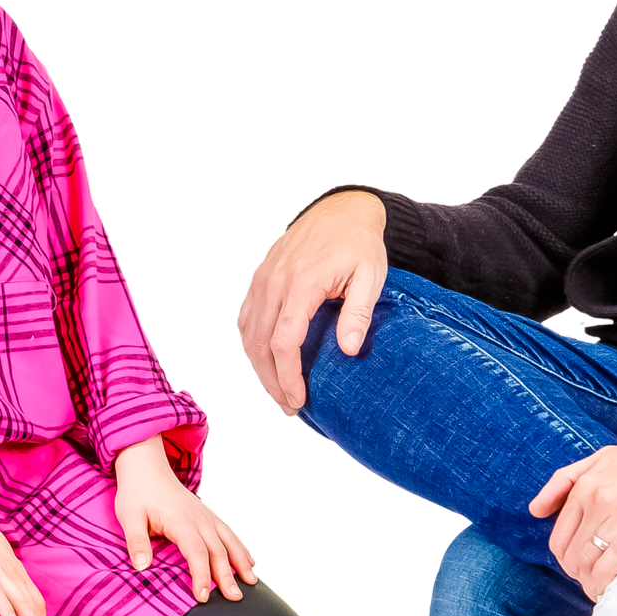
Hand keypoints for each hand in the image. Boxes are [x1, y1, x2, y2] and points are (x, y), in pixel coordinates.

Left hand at [114, 435, 257, 601]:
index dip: (202, 575)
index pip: (196, 552)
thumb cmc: (137, 494)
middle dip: (228, 575)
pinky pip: (229, 533)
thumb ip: (137, 541)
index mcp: (181, 521)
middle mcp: (199, 519)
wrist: (147, 468)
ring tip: (251, 582)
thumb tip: (142, 567)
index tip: (203, 597)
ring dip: (241, 562)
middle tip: (235, 598)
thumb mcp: (130, 517)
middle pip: (218, 550)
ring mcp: (207, 516)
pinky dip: (241, 549)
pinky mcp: (209, 516)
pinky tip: (250, 562)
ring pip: (230, 541)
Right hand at [236, 191, 387, 414]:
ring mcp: (262, 280)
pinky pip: (246, 318)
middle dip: (271, 381)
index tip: (299, 400)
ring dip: (259, 367)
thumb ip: (358, 314)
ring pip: (248, 334)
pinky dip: (252, 344)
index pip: (284, 342)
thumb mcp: (371, 276)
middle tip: (289, 406)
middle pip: (260, 344)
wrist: (340, 209)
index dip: (288, 377)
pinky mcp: (259, 279)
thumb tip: (347, 350)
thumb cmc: (358, 244)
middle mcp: (274, 283)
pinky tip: (265, 362)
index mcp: (302, 284)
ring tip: (278, 390)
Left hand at [530, 422, 616, 599]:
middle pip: (571, 554)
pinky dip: (605, 586)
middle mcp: (596, 498)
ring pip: (587, 564)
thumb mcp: (607, 457)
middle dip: (579, 575)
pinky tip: (613, 592)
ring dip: (592, 584)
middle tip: (596, 583)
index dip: (568, 559)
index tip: (584, 567)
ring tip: (605, 591)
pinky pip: (610, 568)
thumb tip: (536, 510)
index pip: (559, 536)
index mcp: (586, 483)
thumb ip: (569, 479)